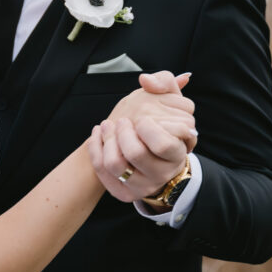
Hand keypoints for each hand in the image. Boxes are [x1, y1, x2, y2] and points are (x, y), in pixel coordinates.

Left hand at [86, 71, 195, 202]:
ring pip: (115, 164)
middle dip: (123, 131)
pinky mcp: (124, 192)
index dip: (148, 128)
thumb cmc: (161, 122)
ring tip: (108, 125)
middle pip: (135, 153)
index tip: (143, 119)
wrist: (152, 152)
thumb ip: (165, 82)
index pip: (163, 145)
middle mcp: (161, 174)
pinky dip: (95, 147)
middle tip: (123, 121)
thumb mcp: (170, 100)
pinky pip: (102, 171)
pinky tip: (98, 134)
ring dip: (106, 139)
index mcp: (177, 154)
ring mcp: (142, 185)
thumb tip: (145, 80)